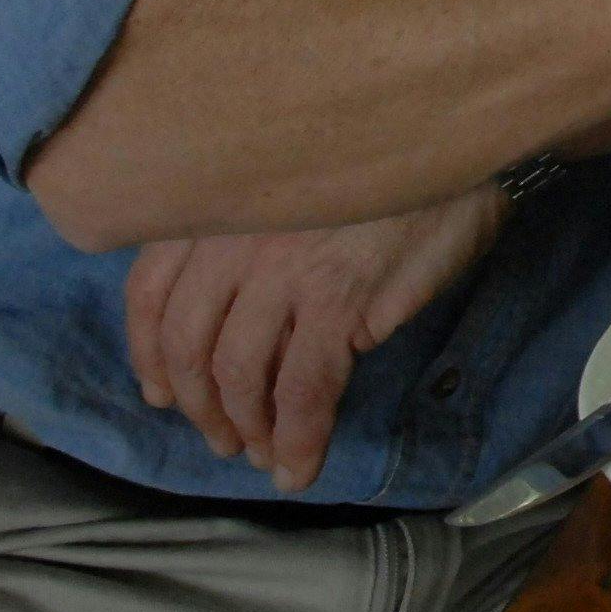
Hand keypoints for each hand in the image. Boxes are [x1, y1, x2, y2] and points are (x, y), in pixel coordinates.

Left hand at [126, 184, 506, 491]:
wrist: (461, 145)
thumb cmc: (383, 162)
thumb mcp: (293, 185)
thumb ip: (252, 235)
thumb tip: (239, 317)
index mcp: (218, 204)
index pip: (149, 291)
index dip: (148, 354)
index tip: (159, 392)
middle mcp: (234, 236)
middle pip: (188, 343)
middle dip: (198, 406)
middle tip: (221, 437)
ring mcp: (283, 268)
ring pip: (238, 372)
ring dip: (246, 428)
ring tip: (261, 455)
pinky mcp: (339, 299)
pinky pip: (305, 388)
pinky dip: (298, 438)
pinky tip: (299, 466)